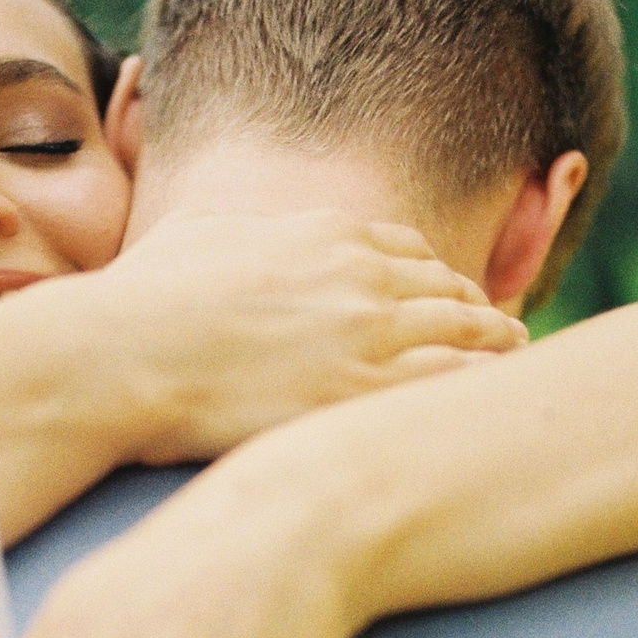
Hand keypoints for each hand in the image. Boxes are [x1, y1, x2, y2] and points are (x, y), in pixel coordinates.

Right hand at [78, 209, 523, 464]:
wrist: (118, 354)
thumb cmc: (142, 300)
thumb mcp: (199, 234)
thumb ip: (245, 232)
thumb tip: (241, 233)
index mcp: (324, 233)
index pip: (406, 248)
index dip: (434, 273)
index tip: (450, 292)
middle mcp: (358, 276)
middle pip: (446, 289)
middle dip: (478, 307)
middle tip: (505, 329)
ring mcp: (364, 334)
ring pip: (461, 335)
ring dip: (496, 346)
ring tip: (519, 361)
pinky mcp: (356, 394)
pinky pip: (443, 388)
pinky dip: (477, 389)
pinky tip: (492, 405)